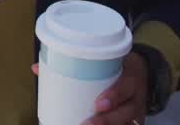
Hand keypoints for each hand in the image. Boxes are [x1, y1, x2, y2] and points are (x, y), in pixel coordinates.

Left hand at [31, 52, 148, 124]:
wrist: (142, 73)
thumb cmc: (117, 66)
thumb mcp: (106, 59)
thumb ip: (74, 62)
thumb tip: (37, 68)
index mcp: (130, 76)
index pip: (126, 86)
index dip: (114, 95)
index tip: (99, 103)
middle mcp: (136, 96)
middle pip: (125, 112)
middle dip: (106, 120)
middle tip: (86, 124)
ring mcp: (136, 112)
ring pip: (127, 123)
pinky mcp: (134, 121)